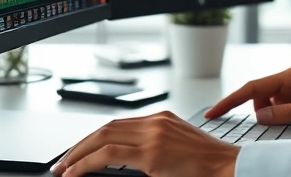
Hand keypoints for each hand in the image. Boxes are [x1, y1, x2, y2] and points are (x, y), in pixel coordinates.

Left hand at [50, 111, 237, 176]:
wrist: (228, 166)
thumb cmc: (207, 163)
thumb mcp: (178, 147)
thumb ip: (154, 146)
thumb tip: (128, 158)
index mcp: (161, 118)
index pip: (117, 124)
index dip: (93, 137)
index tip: (78, 151)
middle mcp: (155, 121)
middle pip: (106, 127)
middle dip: (79, 145)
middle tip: (62, 162)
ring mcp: (153, 135)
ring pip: (102, 138)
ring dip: (77, 154)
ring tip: (63, 168)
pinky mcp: (152, 153)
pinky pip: (109, 154)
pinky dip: (86, 162)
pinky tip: (75, 172)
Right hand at [205, 67, 290, 125]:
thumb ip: (286, 113)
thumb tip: (260, 116)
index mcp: (289, 77)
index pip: (251, 88)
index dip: (230, 101)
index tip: (213, 112)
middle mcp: (286, 79)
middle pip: (255, 96)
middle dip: (253, 111)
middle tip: (260, 123)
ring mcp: (289, 88)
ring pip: (265, 104)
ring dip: (269, 115)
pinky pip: (275, 108)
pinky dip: (276, 116)